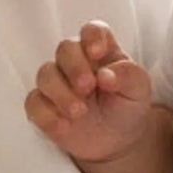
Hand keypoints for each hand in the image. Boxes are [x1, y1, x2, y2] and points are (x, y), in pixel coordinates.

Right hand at [24, 21, 154, 164]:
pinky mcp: (45, 106)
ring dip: (60, 92)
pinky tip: (64, 126)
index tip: (97, 52)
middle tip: (87, 87)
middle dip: (74, 67)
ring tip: (79, 112)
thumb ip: (128, 76)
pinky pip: (34, 103)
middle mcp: (76, 62)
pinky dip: (46, 114)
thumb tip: (105, 75)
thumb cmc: (128, 106)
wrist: (117, 140)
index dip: (91, 36)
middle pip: (65, 49)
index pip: (92, 31)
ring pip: (45, 74)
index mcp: (101, 51)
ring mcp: (57, 83)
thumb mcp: (138, 90)